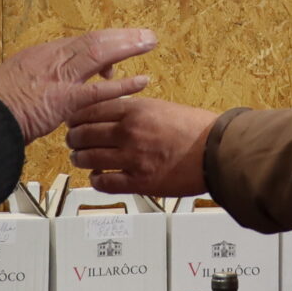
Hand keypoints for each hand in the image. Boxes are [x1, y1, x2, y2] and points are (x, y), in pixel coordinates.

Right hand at [0, 29, 156, 143]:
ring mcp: (58, 77)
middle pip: (94, 41)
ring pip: (100, 54)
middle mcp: (51, 59)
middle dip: (121, 37)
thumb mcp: (8, 88)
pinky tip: (142, 81)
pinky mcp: (62, 98)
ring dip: (127, 47)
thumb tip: (30, 94)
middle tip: (144, 35)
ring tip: (149, 43)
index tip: (117, 50)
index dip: (102, 45)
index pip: (78, 45)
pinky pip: (99, 91)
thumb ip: (26, 88)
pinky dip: (123, 85)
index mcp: (40, 56)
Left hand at [65, 93, 220, 196]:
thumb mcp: (162, 107)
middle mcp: (129, 132)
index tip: (74, 119)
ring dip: (80, 159)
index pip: (90, 109)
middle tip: (74, 140)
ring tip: (81, 158)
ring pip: (87, 158)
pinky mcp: (139, 181)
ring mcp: (132, 158)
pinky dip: (95, 180)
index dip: (76, 116)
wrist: (217, 151)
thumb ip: (135, 111)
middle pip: (83, 133)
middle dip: (74, 138)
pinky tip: (97, 177)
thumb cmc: (196, 129)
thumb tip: (114, 115)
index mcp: (135, 110)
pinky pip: (104, 182)